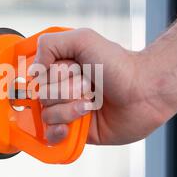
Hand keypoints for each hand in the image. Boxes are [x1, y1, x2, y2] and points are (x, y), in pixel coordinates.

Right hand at [32, 28, 172, 144]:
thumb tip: (32, 70)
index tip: (73, 69)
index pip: (37, 77)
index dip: (53, 75)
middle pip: (42, 97)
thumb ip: (50, 44)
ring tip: (91, 103)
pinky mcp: (76, 132)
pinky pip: (52, 137)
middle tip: (89, 85)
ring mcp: (68, 112)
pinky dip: (60, 131)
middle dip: (66, 91)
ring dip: (70, 109)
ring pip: (47, 116)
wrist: (144, 91)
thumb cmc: (119, 64)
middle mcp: (62, 90)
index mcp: (60, 70)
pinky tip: (75, 124)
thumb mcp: (83, 39)